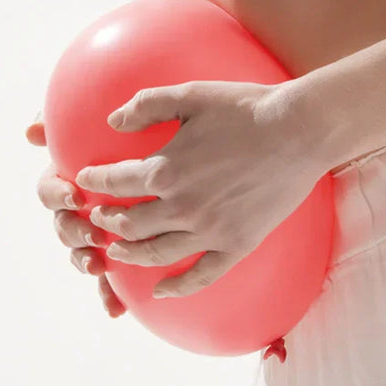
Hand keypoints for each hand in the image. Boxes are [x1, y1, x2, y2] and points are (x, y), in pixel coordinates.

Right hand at [29, 113, 125, 317]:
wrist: (186, 154)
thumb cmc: (139, 130)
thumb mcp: (105, 122)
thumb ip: (68, 120)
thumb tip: (32, 132)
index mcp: (73, 178)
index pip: (50, 190)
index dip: (57, 194)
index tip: (74, 195)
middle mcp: (82, 209)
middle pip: (63, 226)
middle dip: (74, 233)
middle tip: (94, 235)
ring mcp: (100, 233)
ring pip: (82, 254)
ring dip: (85, 263)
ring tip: (98, 266)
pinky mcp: (123, 254)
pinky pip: (111, 280)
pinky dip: (110, 295)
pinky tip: (117, 309)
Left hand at [76, 81, 326, 298]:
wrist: (299, 131)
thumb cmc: (246, 108)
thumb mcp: (191, 94)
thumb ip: (147, 105)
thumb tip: (112, 122)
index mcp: (165, 170)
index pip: (114, 183)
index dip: (94, 183)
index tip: (85, 181)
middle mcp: (181, 206)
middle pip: (129, 224)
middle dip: (106, 222)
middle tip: (98, 219)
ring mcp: (209, 230)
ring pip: (156, 253)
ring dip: (130, 254)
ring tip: (116, 252)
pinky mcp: (237, 243)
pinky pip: (202, 275)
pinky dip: (177, 287)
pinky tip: (161, 291)